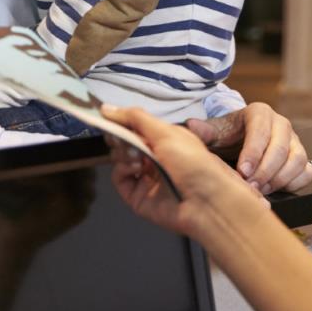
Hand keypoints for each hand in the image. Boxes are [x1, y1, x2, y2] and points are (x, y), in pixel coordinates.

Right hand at [104, 105, 267, 241]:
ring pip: (119, 158)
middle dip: (120, 135)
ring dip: (123, 151)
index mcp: (165, 140)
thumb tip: (106, 108)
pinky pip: (119, 177)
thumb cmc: (192, 161)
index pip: (136, 127)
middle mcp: (154, 157)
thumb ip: (136, 118)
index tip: (106, 114)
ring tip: (136, 155)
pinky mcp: (136, 196)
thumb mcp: (166, 132)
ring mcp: (144, 177)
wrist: (205, 202)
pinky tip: (135, 167)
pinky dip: (123, 169)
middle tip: (119, 135)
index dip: (122, 120)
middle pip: (125, 141)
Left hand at [188, 102, 311, 194]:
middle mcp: (281, 124)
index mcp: (259, 113)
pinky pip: (306, 172)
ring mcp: (295, 141)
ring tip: (259, 190)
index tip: (242, 171)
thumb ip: (203, 130)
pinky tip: (273, 189)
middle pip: (281, 148)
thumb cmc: (226, 136)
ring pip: (297, 160)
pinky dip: (293, 183)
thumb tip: (191, 126)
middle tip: (249, 187)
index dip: (253, 152)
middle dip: (265, 171)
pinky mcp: (302, 158)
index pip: (261, 130)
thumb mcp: (214, 132)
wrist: (239, 142)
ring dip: (279, 179)